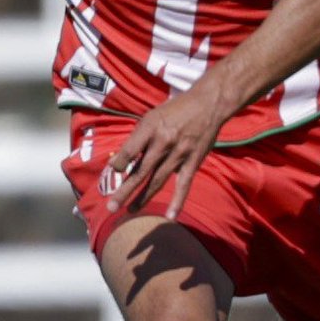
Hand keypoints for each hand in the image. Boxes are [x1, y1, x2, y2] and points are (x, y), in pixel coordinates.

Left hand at [103, 88, 226, 221]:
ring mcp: (179, 154)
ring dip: (143, 198)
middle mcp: (163, 142)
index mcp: (150, 128)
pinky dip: (178, 201)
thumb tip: (118, 162)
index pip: (130, 150)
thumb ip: (137, 138)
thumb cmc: (174, 111)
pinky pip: (184, 185)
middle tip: (111, 207)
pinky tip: (171, 216)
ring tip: (130, 211)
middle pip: (140, 171)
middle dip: (124, 191)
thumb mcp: (151, 117)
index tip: (112, 171)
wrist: (208, 104)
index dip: (119, 163)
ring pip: (157, 181)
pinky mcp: (193, 162)